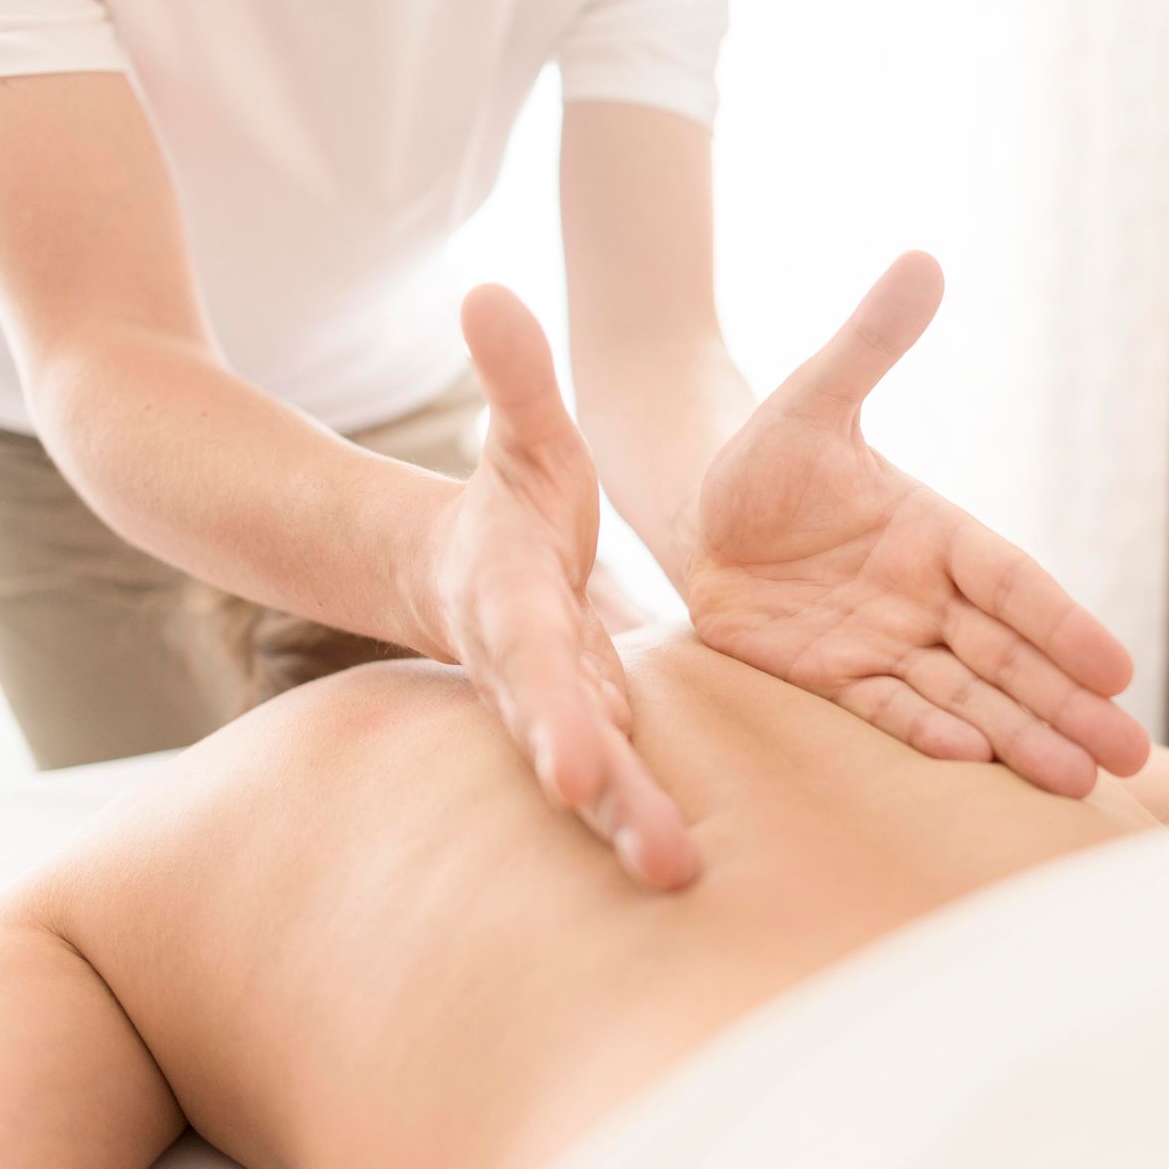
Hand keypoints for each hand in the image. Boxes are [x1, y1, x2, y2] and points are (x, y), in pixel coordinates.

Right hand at [429, 286, 694, 888]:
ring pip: (598, 781)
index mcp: (513, 608)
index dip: (556, 713)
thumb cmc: (508, 507)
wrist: (473, 577)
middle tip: (655, 858)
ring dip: (632, 826)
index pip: (534, 662)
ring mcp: (565, 715)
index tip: (574, 766)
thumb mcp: (521, 439)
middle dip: (605, 799)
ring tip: (679, 878)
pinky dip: (645, 821)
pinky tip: (695, 867)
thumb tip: (486, 290)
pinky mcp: (598, 736)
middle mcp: (536, 676)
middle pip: (569, 743)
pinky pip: (624, 785)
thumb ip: (511, 380)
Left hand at [684, 253, 1150, 796]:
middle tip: (1131, 755)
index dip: (1063, 625)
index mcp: (938, 531)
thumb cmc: (768, 454)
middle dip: (1068, 706)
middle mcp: (924, 596)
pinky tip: (974, 761)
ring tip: (1078, 781)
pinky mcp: (831, 678)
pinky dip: (927, 735)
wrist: (703, 512)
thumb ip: (870, 343)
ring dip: (1020, 738)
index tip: (1117, 667)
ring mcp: (882, 642)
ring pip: (964, 697)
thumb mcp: (814, 397)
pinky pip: (885, 710)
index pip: (1013, 584)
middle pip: (1009, 657)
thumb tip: (923, 261)